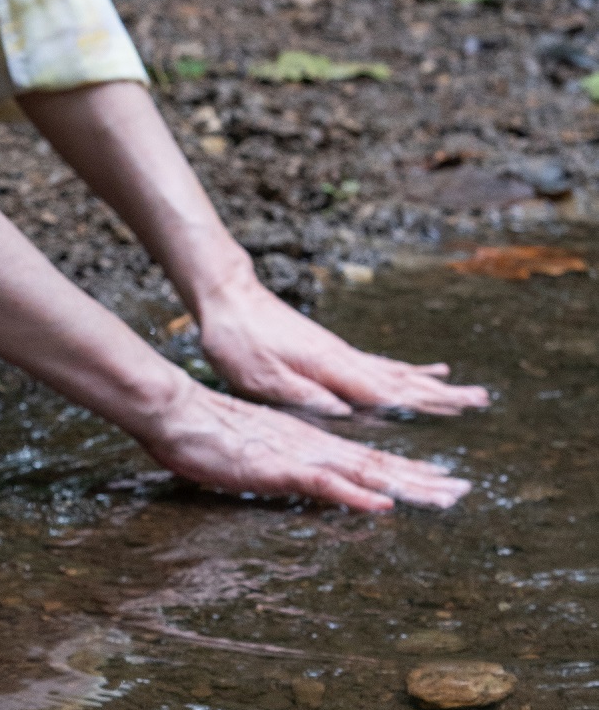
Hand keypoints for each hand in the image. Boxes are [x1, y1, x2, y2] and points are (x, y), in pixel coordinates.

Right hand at [139, 374, 470, 513]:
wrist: (174, 410)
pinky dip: (355, 495)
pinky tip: (381, 504)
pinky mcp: (277, 467)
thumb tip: (299, 476)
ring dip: (404, 486)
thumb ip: (279, 463)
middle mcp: (312, 447)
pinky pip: (323, 484)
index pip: (365, 459)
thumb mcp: (250, 452)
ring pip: (362, 473)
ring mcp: (297, 456)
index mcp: (307, 444)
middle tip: (463, 492)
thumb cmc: (203, 432)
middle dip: (421, 480)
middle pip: (376, 465)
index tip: (440, 481)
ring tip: (442, 497)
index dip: (405, 471)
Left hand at [194, 275, 488, 418]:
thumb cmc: (236, 340)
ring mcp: (338, 352)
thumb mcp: (259, 377)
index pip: (385, 391)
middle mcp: (342, 358)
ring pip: (395, 372)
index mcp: (329, 368)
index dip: (421, 403)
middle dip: (440, 393)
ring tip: (465, 391)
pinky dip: (405, 371)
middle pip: (401, 380)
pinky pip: (377, 364)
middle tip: (481, 400)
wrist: (227, 296)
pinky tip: (423, 372)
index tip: (459, 409)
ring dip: (430, 384)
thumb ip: (303, 396)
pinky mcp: (329, 349)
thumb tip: (346, 413)